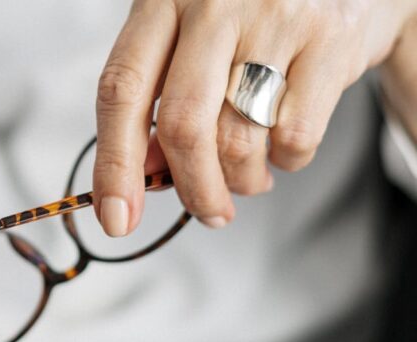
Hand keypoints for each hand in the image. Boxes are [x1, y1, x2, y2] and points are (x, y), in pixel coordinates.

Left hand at [93, 0, 416, 234]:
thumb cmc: (247, 20)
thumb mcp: (189, 42)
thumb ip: (161, 100)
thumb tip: (146, 176)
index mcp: (163, 2)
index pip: (121, 91)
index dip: (114, 165)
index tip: (116, 219)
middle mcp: (213, 5)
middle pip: (184, 125)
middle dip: (193, 189)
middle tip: (209, 213)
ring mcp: (273, 17)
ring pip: (238, 138)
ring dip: (241, 180)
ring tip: (250, 176)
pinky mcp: (329, 38)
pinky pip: (295, 136)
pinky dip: (286, 162)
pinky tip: (283, 148)